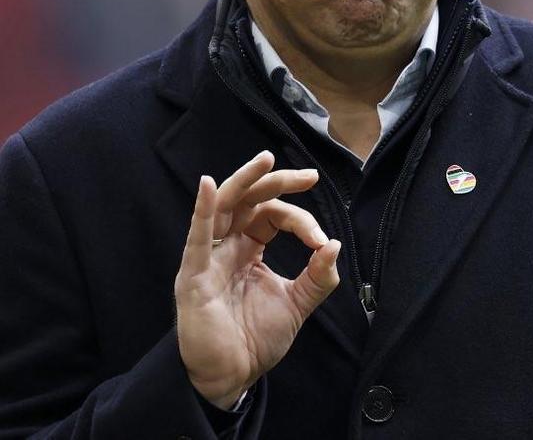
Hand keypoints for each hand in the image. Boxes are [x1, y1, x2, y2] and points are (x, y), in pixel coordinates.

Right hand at [174, 150, 340, 408]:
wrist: (232, 378)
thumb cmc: (255, 340)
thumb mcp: (296, 305)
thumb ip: (317, 278)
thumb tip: (334, 246)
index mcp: (249, 249)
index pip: (273, 217)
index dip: (300, 220)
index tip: (320, 239)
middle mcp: (228, 246)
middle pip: (250, 201)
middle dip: (277, 182)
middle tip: (308, 176)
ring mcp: (209, 258)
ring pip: (224, 207)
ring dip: (244, 180)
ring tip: (265, 159)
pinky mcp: (194, 275)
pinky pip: (197, 238)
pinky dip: (202, 209)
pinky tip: (209, 186)